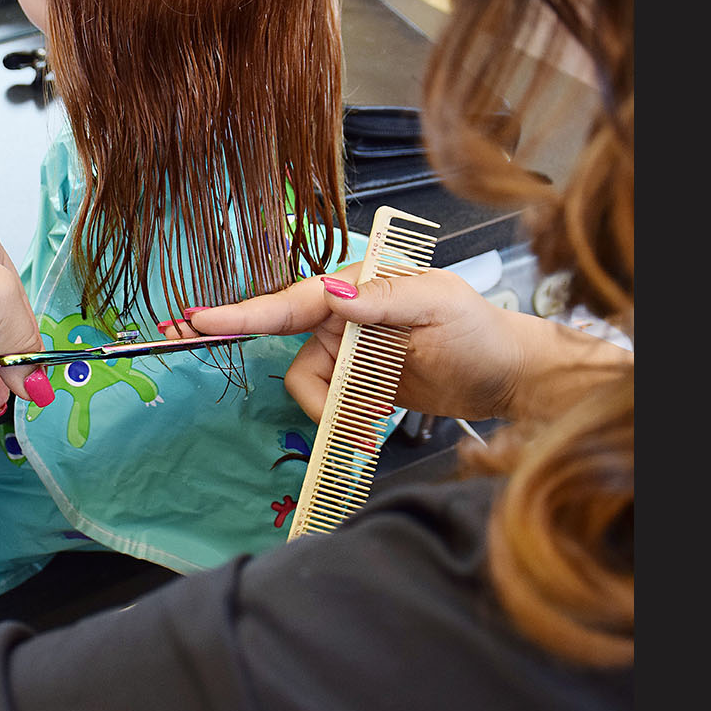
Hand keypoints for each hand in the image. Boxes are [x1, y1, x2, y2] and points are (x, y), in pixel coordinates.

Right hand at [178, 266, 628, 425]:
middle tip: (319, 395)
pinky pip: (330, 407)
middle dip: (304, 380)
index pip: (294, 299)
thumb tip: (332, 292)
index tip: (201, 319)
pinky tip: (374, 423)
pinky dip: (344, 421)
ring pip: (311, 387)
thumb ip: (382, 301)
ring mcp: (353, 353)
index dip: (246, 312)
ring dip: (335, 411)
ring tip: (377, 420)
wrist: (510, 377)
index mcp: (361, 287)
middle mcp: (349, 317)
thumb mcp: (436, 307)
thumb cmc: (480, 331)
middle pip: (297, 352)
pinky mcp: (360, 386)